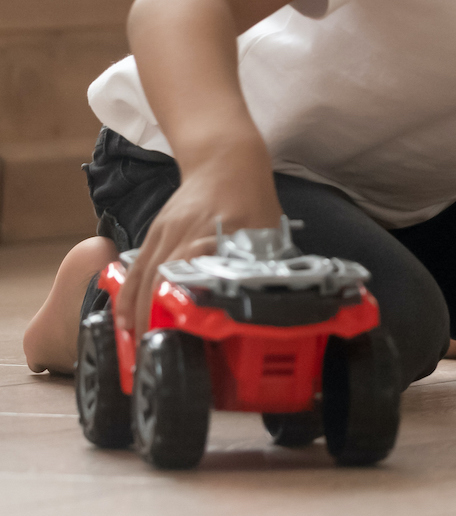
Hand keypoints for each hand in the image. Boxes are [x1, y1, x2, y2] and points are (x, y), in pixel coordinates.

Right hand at [117, 140, 281, 334]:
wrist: (226, 161)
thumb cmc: (252, 199)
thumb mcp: (267, 231)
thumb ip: (264, 264)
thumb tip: (271, 300)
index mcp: (216, 236)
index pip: (192, 277)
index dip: (181, 307)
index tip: (180, 336)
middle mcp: (185, 235)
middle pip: (160, 282)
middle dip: (153, 321)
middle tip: (153, 354)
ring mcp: (166, 232)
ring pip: (143, 277)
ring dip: (136, 314)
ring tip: (135, 346)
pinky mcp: (155, 232)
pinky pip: (136, 267)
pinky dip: (128, 294)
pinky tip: (125, 318)